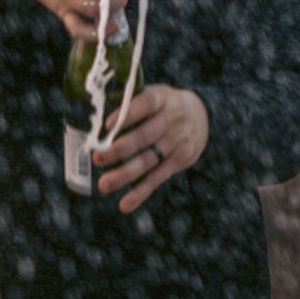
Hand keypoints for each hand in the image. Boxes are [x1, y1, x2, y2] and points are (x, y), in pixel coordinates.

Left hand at [94, 85, 208, 211]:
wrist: (202, 115)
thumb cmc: (164, 105)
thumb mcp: (154, 94)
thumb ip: (131, 104)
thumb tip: (97, 123)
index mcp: (162, 97)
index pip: (145, 103)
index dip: (127, 114)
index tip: (106, 125)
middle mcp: (173, 118)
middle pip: (145, 136)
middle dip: (119, 149)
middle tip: (97, 158)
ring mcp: (178, 141)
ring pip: (149, 160)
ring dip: (125, 174)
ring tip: (104, 185)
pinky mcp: (181, 159)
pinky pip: (158, 177)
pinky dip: (141, 192)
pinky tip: (125, 204)